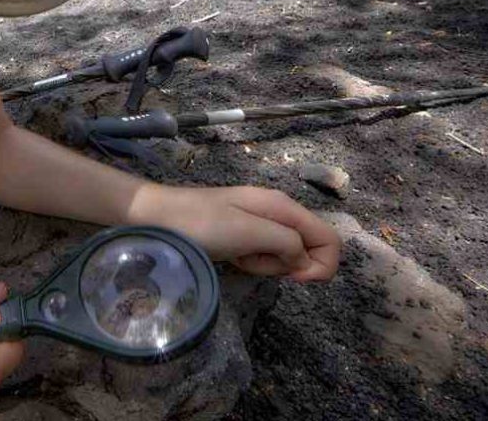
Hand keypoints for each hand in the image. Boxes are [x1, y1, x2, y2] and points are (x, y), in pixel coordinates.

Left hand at [158, 185, 340, 281]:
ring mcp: (261, 225)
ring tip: (236, 255)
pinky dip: (251, 262)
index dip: (322, 265)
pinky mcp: (245, 237)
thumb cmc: (201, 223)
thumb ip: (286, 242)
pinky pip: (263, 257)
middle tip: (253, 259)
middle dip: (286, 265)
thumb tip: (305, 260)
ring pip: (285, 257)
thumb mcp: (248, 231)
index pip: (330, 239)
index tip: (295, 279)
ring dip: (265, 264)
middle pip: (308, 250)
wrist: (157, 216)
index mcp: (283, 207)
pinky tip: (230, 257)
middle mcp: (278, 213)